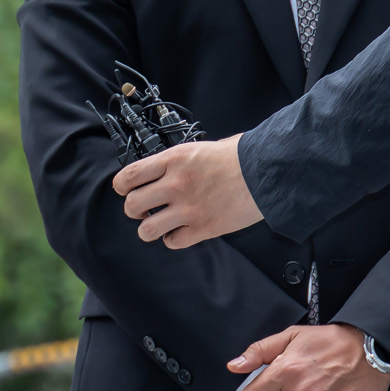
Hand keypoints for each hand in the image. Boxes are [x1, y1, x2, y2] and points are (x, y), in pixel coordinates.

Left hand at [114, 136, 263, 247]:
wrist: (268, 170)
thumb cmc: (239, 157)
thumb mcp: (198, 148)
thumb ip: (174, 162)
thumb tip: (157, 173)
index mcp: (172, 161)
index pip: (128, 177)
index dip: (121, 187)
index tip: (124, 190)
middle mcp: (176, 185)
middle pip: (132, 206)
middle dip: (134, 210)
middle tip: (143, 209)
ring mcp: (188, 208)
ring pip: (147, 230)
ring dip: (149, 229)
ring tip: (158, 224)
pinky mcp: (204, 228)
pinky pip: (173, 242)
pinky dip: (174, 239)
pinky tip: (181, 231)